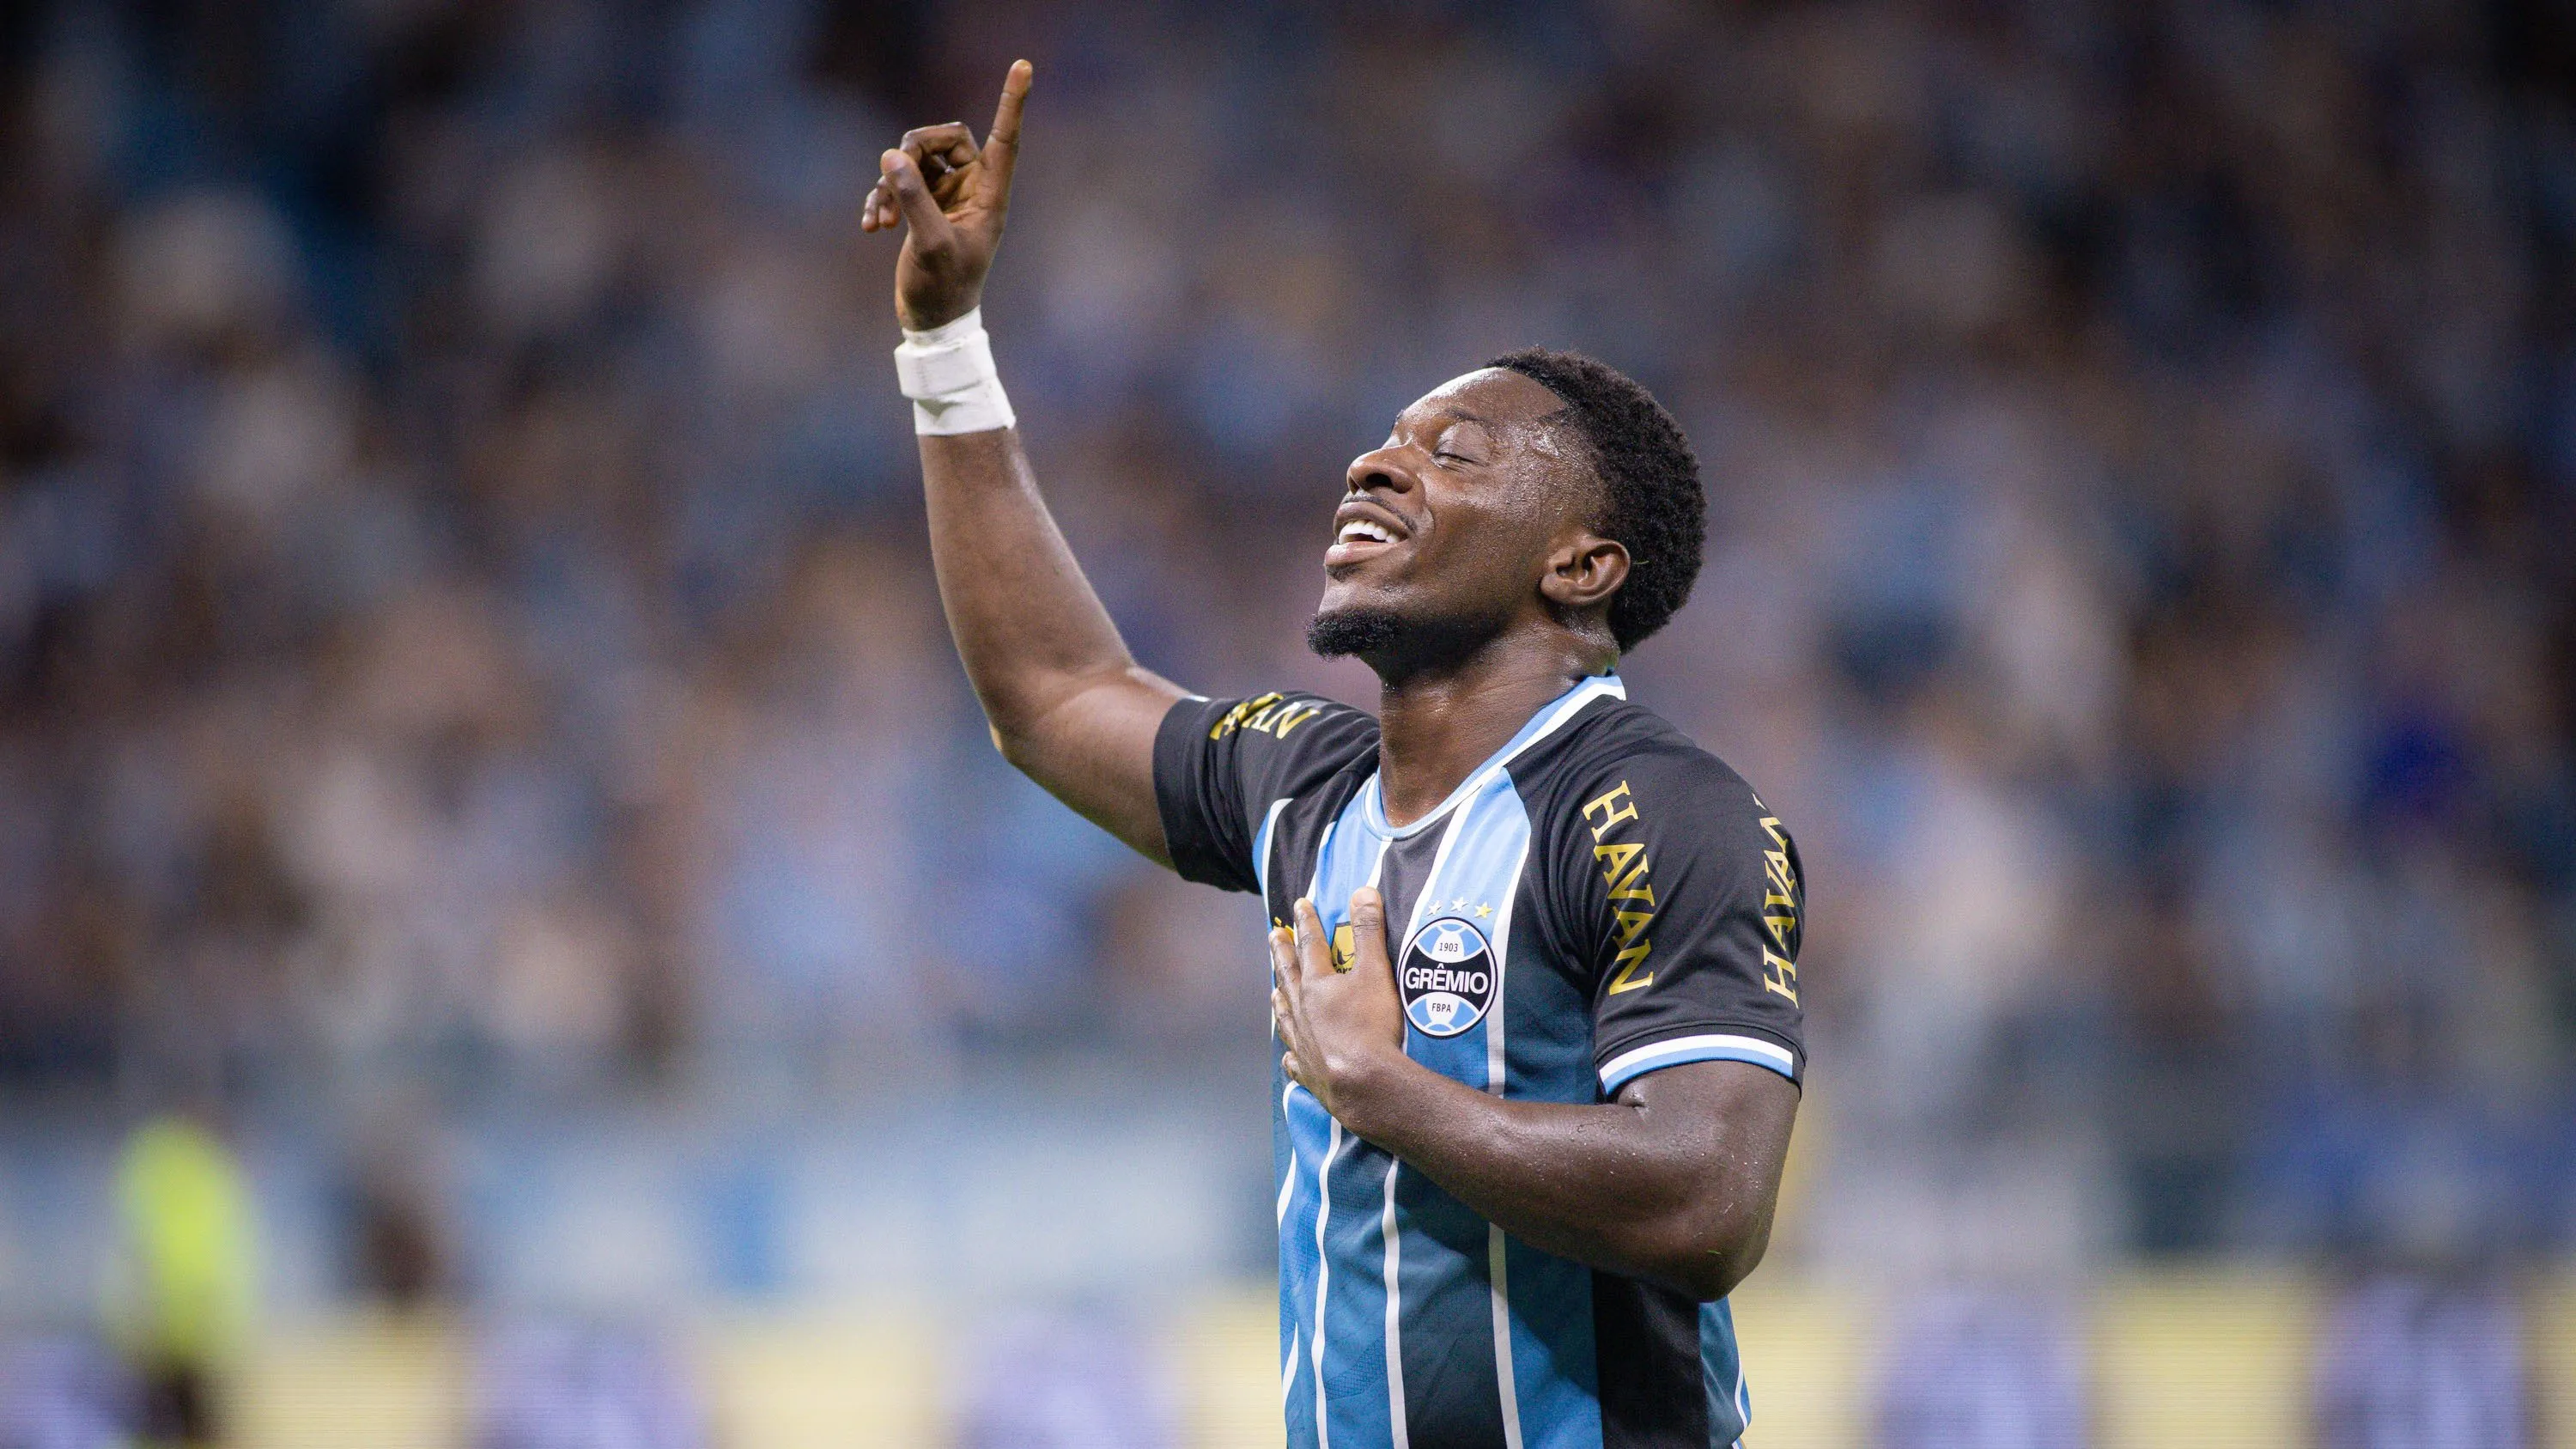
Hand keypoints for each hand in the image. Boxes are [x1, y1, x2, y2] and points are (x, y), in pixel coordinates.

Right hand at [862, 60, 1031, 329]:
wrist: (932, 323)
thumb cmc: (945, 289)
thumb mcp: (930, 243)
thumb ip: (913, 198)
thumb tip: (892, 154)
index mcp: (991, 196)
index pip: (1005, 139)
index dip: (1012, 102)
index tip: (1022, 66)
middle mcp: (972, 189)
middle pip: (944, 138)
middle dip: (912, 152)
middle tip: (891, 178)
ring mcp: (946, 196)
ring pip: (915, 160)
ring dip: (891, 182)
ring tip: (882, 220)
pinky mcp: (922, 206)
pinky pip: (898, 182)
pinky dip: (881, 198)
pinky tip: (871, 227)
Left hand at [1271, 889, 1410, 1128]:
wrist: (1364, 1084)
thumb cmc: (1371, 1027)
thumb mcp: (1375, 972)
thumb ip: (1368, 932)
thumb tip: (1363, 891)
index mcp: (1316, 985)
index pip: (1310, 946)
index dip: (1307, 923)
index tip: (1299, 905)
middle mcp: (1301, 1012)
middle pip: (1288, 977)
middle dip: (1282, 953)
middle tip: (1273, 936)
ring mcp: (1302, 1043)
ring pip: (1285, 1016)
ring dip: (1280, 1000)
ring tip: (1274, 992)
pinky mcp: (1307, 1072)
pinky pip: (1294, 1060)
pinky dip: (1291, 1054)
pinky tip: (1289, 1055)